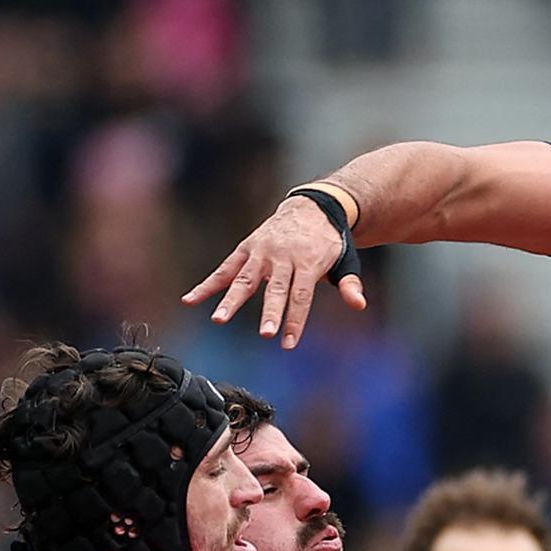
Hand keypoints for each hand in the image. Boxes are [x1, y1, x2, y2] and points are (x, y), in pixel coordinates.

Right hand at [182, 197, 365, 347]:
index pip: (301, 296)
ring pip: (244, 279)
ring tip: (218, 319)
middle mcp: (281, 257)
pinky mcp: (246, 249)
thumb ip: (349, 283)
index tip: (287, 342)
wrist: (311, 207)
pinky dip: (208, 284)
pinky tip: (191, 299)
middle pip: (275, 289)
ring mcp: (261, 253)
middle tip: (264, 333)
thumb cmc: (328, 241)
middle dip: (270, 312)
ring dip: (230, 300)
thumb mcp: (345, 259)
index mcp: (308, 262)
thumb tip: (359, 304)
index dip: (295, 320)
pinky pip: (225, 269)